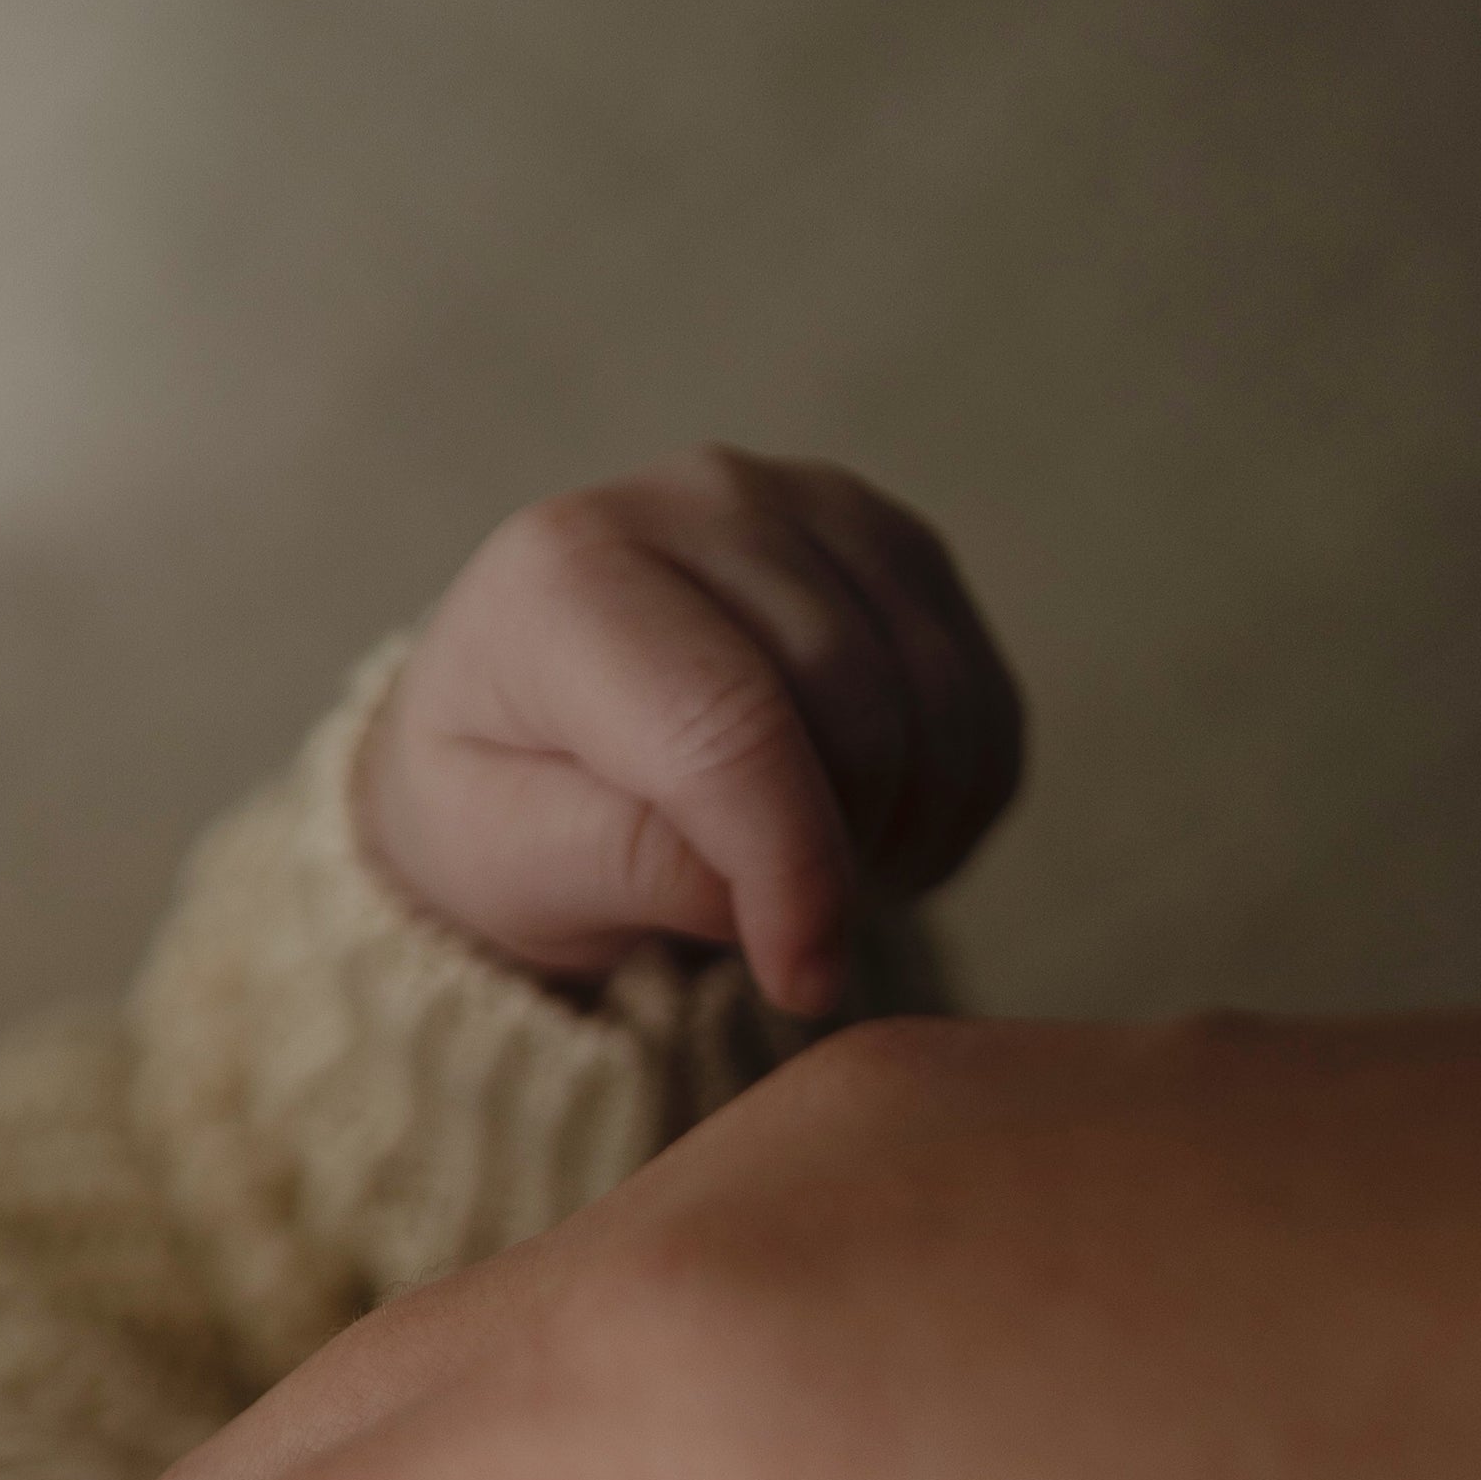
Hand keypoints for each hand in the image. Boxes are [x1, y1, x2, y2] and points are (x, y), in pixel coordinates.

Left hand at [359, 452, 1025, 1014]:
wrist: (534, 734)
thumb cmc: (499, 809)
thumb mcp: (510, 865)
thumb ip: (622, 866)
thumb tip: (759, 897)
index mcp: (570, 575)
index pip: (728, 726)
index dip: (790, 870)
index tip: (802, 979)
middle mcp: (701, 500)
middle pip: (852, 710)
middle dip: (843, 857)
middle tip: (783, 935)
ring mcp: (811, 504)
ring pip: (936, 702)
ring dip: (905, 833)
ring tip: (816, 889)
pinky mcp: (891, 544)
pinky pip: (981, 698)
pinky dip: (951, 800)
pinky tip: (866, 838)